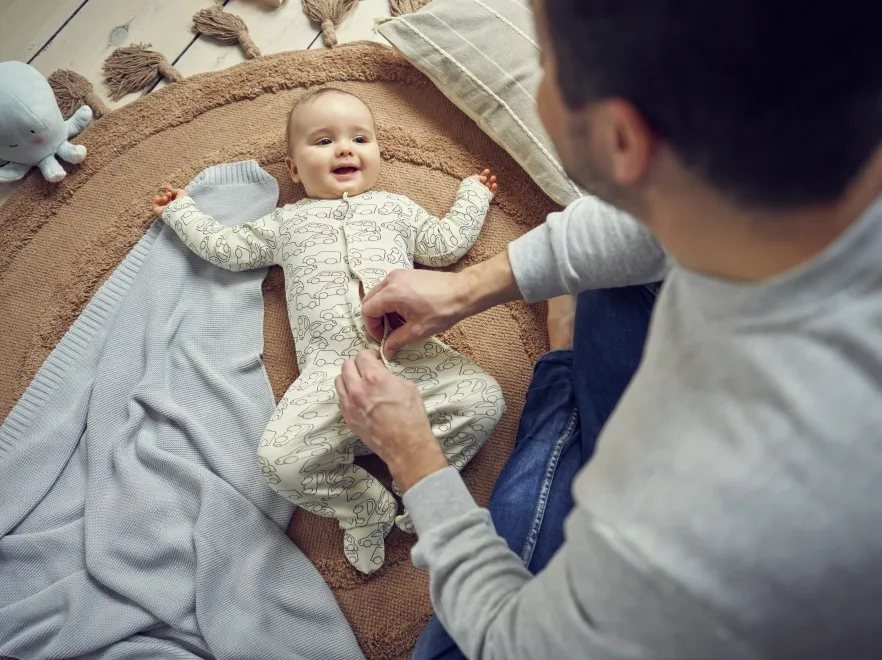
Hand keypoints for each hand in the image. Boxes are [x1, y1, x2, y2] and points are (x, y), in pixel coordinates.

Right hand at [153, 184, 185, 215]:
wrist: (179, 211)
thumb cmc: (182, 202)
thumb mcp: (181, 193)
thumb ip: (175, 190)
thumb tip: (169, 189)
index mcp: (177, 204)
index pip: (172, 198)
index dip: (170, 191)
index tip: (167, 186)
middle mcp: (171, 208)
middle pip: (166, 200)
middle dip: (167, 195)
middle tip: (169, 194)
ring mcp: (165, 210)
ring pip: (161, 202)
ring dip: (163, 198)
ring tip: (166, 197)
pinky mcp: (159, 212)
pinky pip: (155, 206)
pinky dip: (156, 201)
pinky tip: (158, 198)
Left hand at [336, 350, 446, 491]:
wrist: (405, 445)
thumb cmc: (411, 417)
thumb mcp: (408, 387)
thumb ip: (390, 376)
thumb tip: (383, 374)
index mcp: (374, 378)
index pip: (362, 355)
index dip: (370, 354)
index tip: (375, 358)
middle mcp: (358, 389)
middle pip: (346, 365)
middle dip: (357, 364)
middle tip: (367, 368)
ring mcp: (350, 404)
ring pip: (339, 381)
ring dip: (349, 377)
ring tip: (360, 382)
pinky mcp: (348, 417)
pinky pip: (341, 398)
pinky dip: (348, 393)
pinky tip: (359, 398)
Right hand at [361, 269, 472, 355]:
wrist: (463, 291)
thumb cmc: (442, 310)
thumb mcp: (418, 330)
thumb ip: (397, 340)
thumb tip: (386, 351)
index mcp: (391, 293)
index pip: (367, 310)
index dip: (372, 327)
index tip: (383, 338)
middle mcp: (391, 280)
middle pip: (370, 301)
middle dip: (376, 319)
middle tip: (389, 332)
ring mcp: (399, 274)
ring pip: (379, 294)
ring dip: (384, 310)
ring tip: (400, 323)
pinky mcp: (407, 274)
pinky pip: (390, 288)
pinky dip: (392, 301)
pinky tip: (406, 312)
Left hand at [469, 168, 497, 196]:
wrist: (473, 198)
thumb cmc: (470, 188)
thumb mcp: (472, 179)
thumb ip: (478, 177)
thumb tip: (485, 178)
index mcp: (472, 186)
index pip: (477, 179)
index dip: (483, 175)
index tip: (487, 170)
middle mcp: (477, 190)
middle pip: (483, 183)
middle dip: (486, 177)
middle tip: (489, 172)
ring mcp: (482, 194)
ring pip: (488, 187)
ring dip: (491, 182)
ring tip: (493, 177)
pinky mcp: (488, 198)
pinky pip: (492, 193)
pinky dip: (494, 189)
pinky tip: (494, 184)